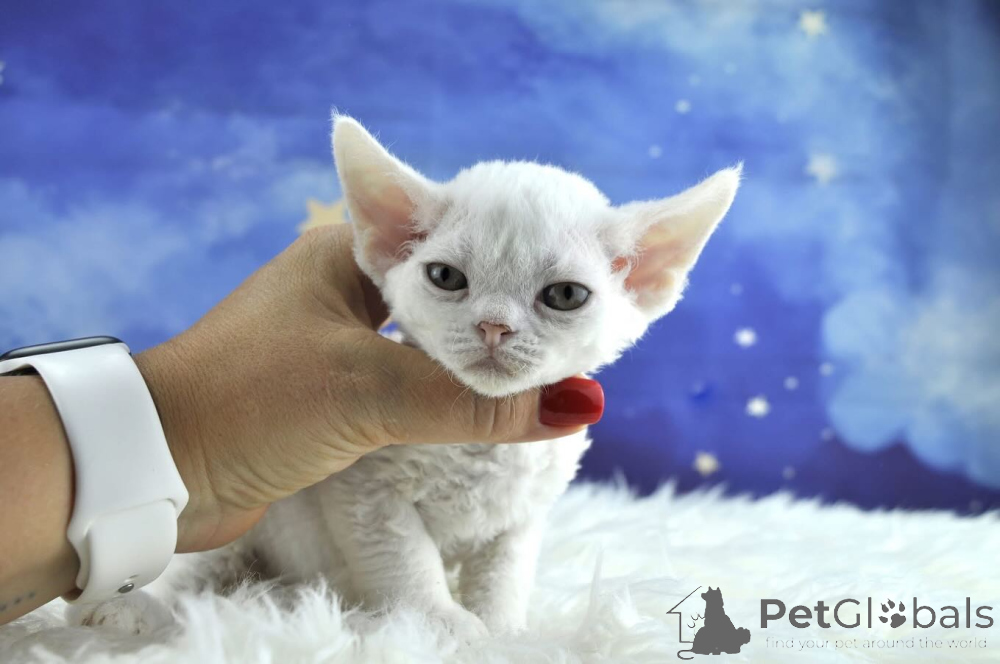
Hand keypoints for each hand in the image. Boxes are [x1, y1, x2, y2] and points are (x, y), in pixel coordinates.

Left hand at [136, 224, 603, 552]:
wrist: (158, 470)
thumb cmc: (250, 402)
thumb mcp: (370, 392)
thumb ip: (472, 400)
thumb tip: (575, 404)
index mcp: (345, 253)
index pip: (449, 242)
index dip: (507, 263)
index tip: (560, 285)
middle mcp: (341, 286)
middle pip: (445, 293)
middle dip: (497, 315)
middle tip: (559, 328)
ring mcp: (334, 338)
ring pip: (425, 340)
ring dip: (471, 356)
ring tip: (535, 361)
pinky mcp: (329, 391)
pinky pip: (405, 380)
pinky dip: (442, 390)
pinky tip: (479, 401)